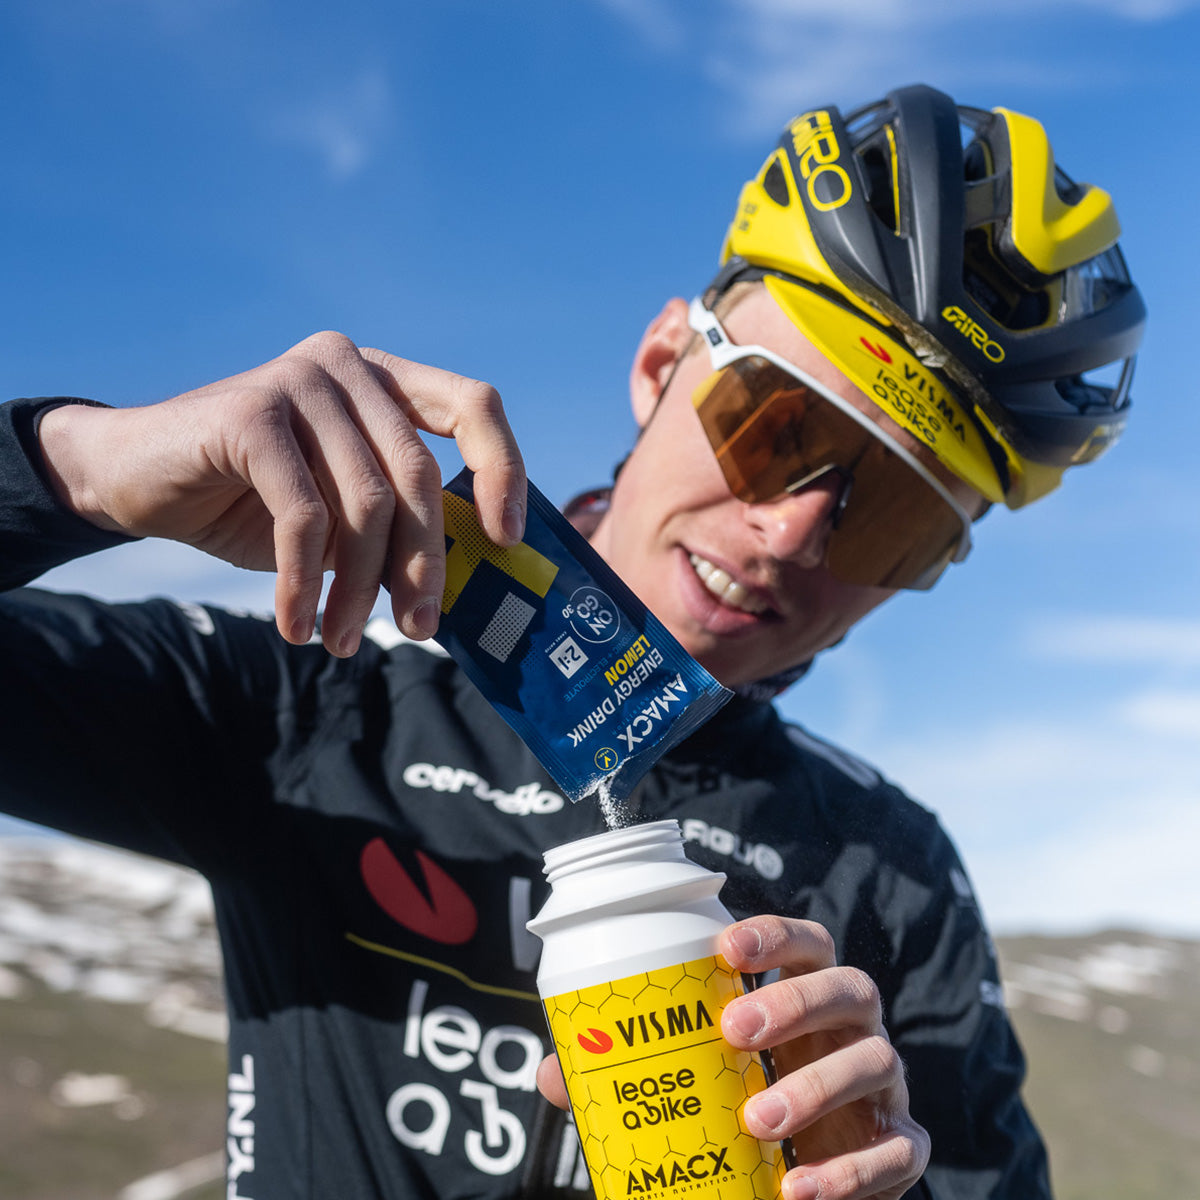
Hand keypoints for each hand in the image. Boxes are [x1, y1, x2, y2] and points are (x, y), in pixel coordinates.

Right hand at [37, 331, 525, 654]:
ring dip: (359, 589)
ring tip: (344, 641)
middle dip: (423, 566)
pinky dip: (304, 582)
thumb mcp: (341, 514)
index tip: (506, 540)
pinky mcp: (251, 413)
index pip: (473, 405)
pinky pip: (305, 516)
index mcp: (383, 381)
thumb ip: (397, 527)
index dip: (502, 471)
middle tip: (418, 630)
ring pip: (366, 503)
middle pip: (420, 475)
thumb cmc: (252, 502)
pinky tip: (297, 624)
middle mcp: (348, 367)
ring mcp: (300, 380)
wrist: (136, 479)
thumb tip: (463, 587)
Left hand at [534, 914, 928, 1199]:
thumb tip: (554, 1072)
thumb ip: (636, 1071)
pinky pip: (898, 1150)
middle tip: (733, 1032)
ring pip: (874, 1061)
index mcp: (806, 996)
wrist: (809, 1178)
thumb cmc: (750, 1103)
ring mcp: (884, 1085)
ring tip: (755, 1121)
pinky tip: (796, 1189)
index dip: (775, 934)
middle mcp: (852, 1028)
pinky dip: (851, 1173)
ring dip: (815, 1086)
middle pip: (849, 988)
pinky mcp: (902, 1145)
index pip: (808, 943)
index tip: (724, 949)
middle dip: (793, 1002)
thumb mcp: (702, 1079)